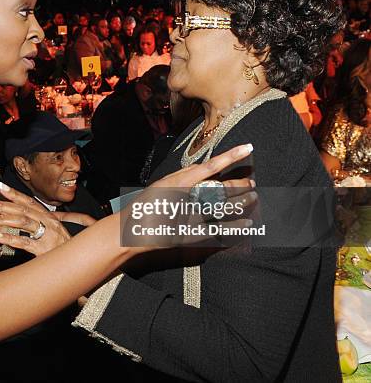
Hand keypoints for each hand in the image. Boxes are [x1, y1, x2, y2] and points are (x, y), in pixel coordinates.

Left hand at [0, 184, 73, 255]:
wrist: (80, 261)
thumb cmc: (64, 247)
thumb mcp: (52, 232)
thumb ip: (37, 225)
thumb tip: (18, 219)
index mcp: (48, 216)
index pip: (28, 201)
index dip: (14, 193)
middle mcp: (47, 222)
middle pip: (20, 209)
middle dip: (0, 204)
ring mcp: (46, 235)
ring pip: (21, 222)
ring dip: (0, 219)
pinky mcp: (44, 249)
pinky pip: (24, 242)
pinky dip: (9, 238)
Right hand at [122, 144, 257, 249]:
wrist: (128, 231)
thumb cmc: (144, 206)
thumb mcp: (161, 185)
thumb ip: (183, 175)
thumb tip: (202, 165)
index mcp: (178, 182)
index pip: (210, 166)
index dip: (231, 156)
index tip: (248, 148)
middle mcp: (185, 197)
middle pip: (221, 188)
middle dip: (240, 184)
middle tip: (252, 182)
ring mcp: (188, 216)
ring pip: (222, 207)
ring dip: (241, 202)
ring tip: (254, 197)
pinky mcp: (190, 235)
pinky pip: (218, 230)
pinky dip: (234, 227)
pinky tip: (247, 223)